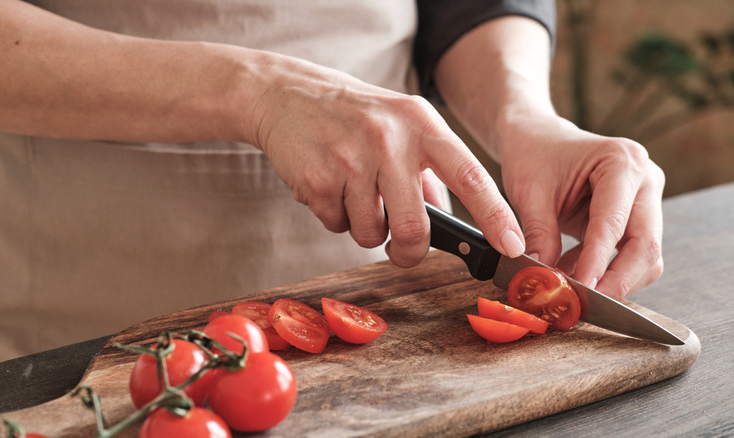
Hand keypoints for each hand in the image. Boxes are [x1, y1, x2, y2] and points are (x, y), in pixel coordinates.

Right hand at [247, 53, 525, 266]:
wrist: (288, 95)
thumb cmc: (354, 116)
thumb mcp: (401, 126)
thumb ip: (430, 171)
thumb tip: (449, 222)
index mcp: (422, 124)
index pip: (471, 176)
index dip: (497, 216)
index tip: (513, 246)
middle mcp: (390, 139)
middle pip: (415, 226)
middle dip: (410, 251)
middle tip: (402, 249)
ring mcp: (352, 159)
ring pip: (371, 233)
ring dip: (365, 228)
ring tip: (353, 193)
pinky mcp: (318, 179)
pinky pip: (337, 225)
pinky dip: (335, 217)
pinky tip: (329, 186)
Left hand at [498, 113, 664, 298]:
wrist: (538, 138)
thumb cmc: (534, 156)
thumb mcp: (528, 193)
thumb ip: (538, 235)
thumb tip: (543, 280)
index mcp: (621, 162)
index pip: (614, 223)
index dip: (597, 262)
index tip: (579, 290)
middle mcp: (645, 179)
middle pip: (646, 245)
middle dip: (617, 281)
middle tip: (585, 304)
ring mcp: (646, 199)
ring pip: (645, 256)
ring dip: (612, 279)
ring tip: (569, 284)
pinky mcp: (637, 217)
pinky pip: (631, 254)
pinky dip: (604, 270)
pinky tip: (569, 268)